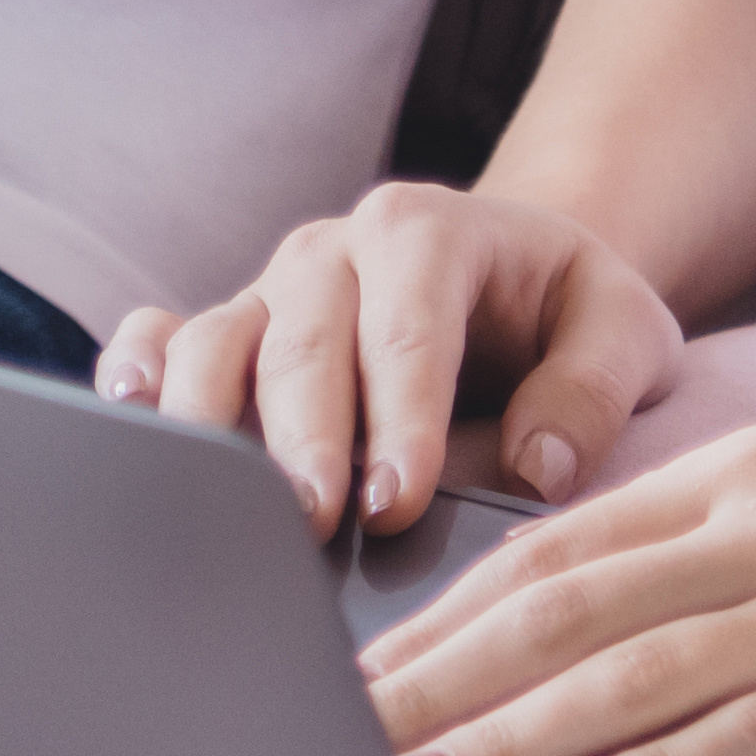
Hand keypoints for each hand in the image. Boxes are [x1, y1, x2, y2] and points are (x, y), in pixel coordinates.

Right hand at [95, 183, 682, 538]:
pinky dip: (134, 373)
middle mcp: (332, 253)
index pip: (406, 329)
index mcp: (428, 232)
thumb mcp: (623, 328)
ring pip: (213, 342)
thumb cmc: (562, 312)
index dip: (398, 417)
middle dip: (302, 437)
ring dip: (210, 425)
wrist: (509, 278)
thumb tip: (543, 465)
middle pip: (300, 342)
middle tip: (311, 523)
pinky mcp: (227, 329)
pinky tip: (132, 423)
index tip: (395, 503)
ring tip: (219, 507)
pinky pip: (156, 336)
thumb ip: (597, 384)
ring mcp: (268, 291)